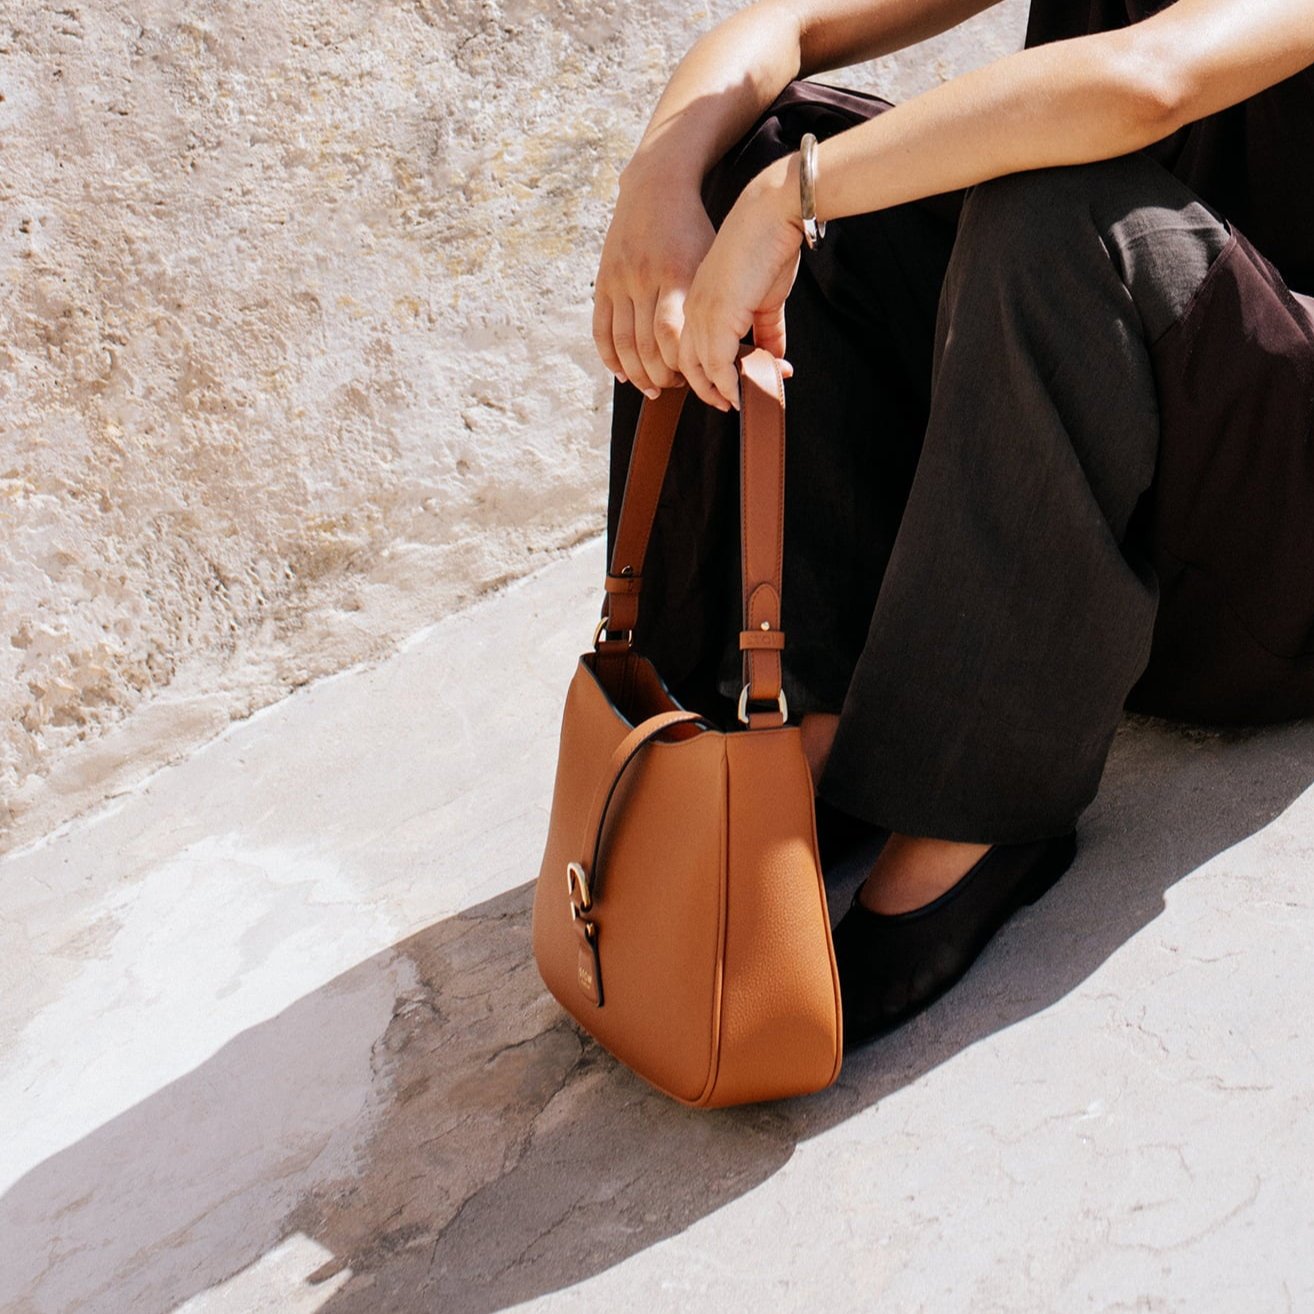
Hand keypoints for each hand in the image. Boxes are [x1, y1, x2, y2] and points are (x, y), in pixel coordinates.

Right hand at [592, 165, 716, 398]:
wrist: (655, 188)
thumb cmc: (693, 229)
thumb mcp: (710, 260)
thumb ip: (712, 301)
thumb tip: (731, 348)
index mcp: (676, 274)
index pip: (672, 336)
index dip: (682, 365)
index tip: (696, 378)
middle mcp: (644, 279)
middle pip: (647, 346)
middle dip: (662, 376)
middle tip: (676, 386)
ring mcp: (620, 280)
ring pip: (623, 343)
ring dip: (637, 374)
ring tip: (653, 387)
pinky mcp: (604, 281)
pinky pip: (601, 329)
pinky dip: (610, 357)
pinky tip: (623, 374)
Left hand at [678, 155, 802, 410]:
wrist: (771, 214)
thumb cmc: (769, 246)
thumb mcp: (766, 296)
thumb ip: (766, 329)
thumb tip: (776, 358)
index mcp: (696, 300)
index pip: (690, 347)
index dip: (706, 371)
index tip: (728, 386)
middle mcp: (692, 309)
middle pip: (687, 364)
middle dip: (706, 389)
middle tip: (729, 403)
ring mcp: (701, 314)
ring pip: (700, 370)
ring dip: (719, 392)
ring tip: (738, 403)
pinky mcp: (717, 318)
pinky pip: (717, 366)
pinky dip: (729, 386)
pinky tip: (741, 396)